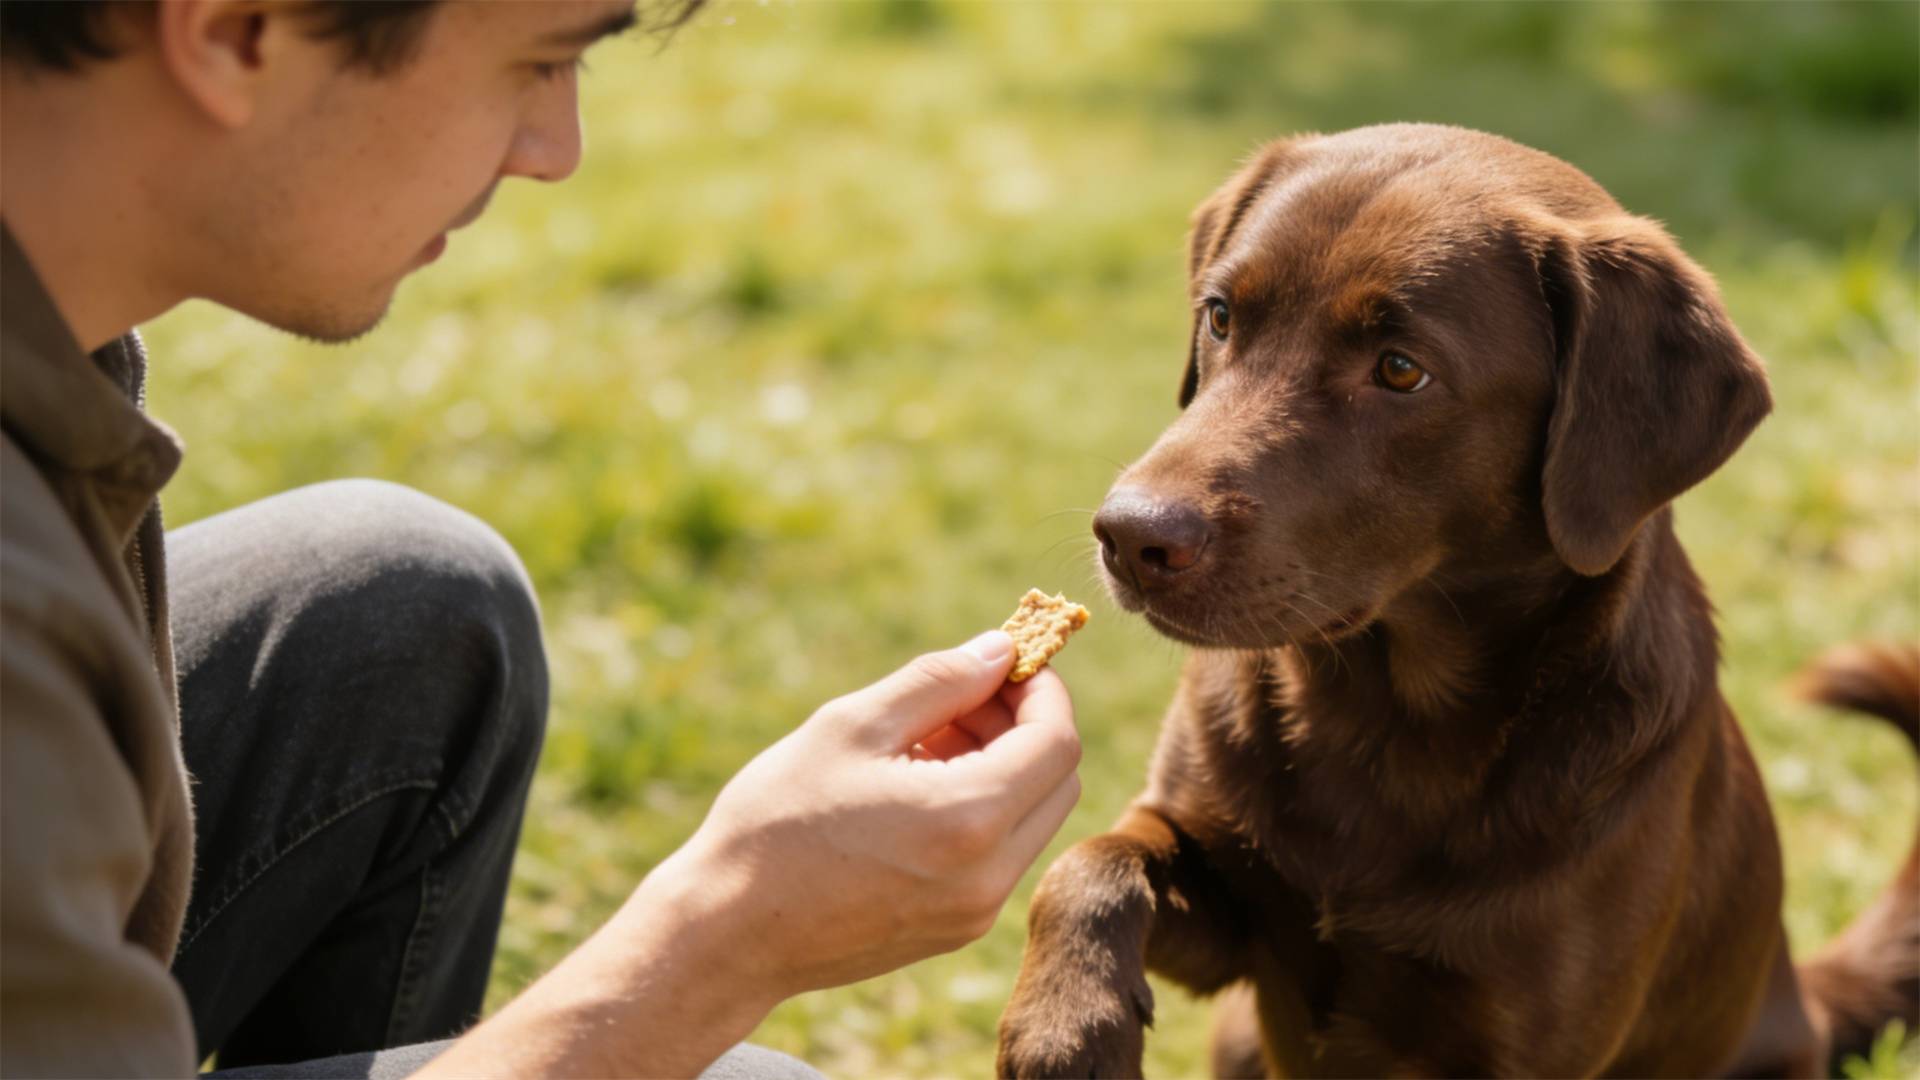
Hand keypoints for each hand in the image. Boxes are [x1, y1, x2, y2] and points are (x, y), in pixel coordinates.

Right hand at [647, 629, 1081, 999]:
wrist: (725, 936)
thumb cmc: (775, 822)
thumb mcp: (852, 727)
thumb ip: (938, 681)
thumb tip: (1000, 650)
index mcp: (969, 818)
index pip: (1057, 741)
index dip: (1040, 691)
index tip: (1003, 664)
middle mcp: (989, 876)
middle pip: (1058, 782)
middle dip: (1024, 726)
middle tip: (958, 699)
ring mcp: (974, 913)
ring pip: (1031, 819)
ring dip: (1001, 768)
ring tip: (920, 742)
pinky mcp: (954, 932)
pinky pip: (999, 856)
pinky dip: (980, 810)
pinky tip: (912, 789)